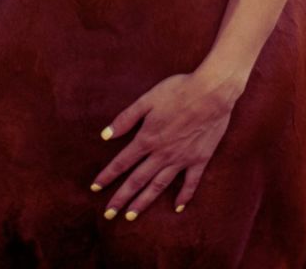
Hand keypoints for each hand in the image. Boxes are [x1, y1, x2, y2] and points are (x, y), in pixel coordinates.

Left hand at [91, 70, 240, 220]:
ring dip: (143, 202)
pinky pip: (190, 183)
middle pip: (137, 180)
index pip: (122, 162)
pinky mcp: (199, 160)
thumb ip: (126, 119)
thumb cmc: (177, 91)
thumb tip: (105, 135)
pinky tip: (177, 208)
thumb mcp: (147, 100)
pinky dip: (184, 196)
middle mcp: (162, 154)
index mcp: (147, 138)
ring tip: (131, 216)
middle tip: (108, 214)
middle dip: (121, 198)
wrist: (211, 93)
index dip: (107, 176)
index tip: (94, 188)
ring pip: (158, 186)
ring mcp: (181, 159)